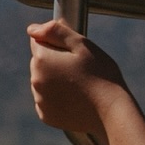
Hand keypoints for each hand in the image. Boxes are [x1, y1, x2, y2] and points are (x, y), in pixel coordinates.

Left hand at [28, 20, 130, 134]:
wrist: (111, 111)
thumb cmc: (101, 74)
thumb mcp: (82, 45)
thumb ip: (55, 32)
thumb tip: (32, 29)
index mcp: (41, 59)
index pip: (39, 41)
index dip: (57, 43)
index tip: (73, 53)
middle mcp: (35, 80)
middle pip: (40, 62)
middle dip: (55, 62)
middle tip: (80, 70)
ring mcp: (40, 99)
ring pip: (43, 81)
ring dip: (55, 80)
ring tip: (80, 86)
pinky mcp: (46, 115)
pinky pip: (47, 100)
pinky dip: (58, 98)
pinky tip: (75, 99)